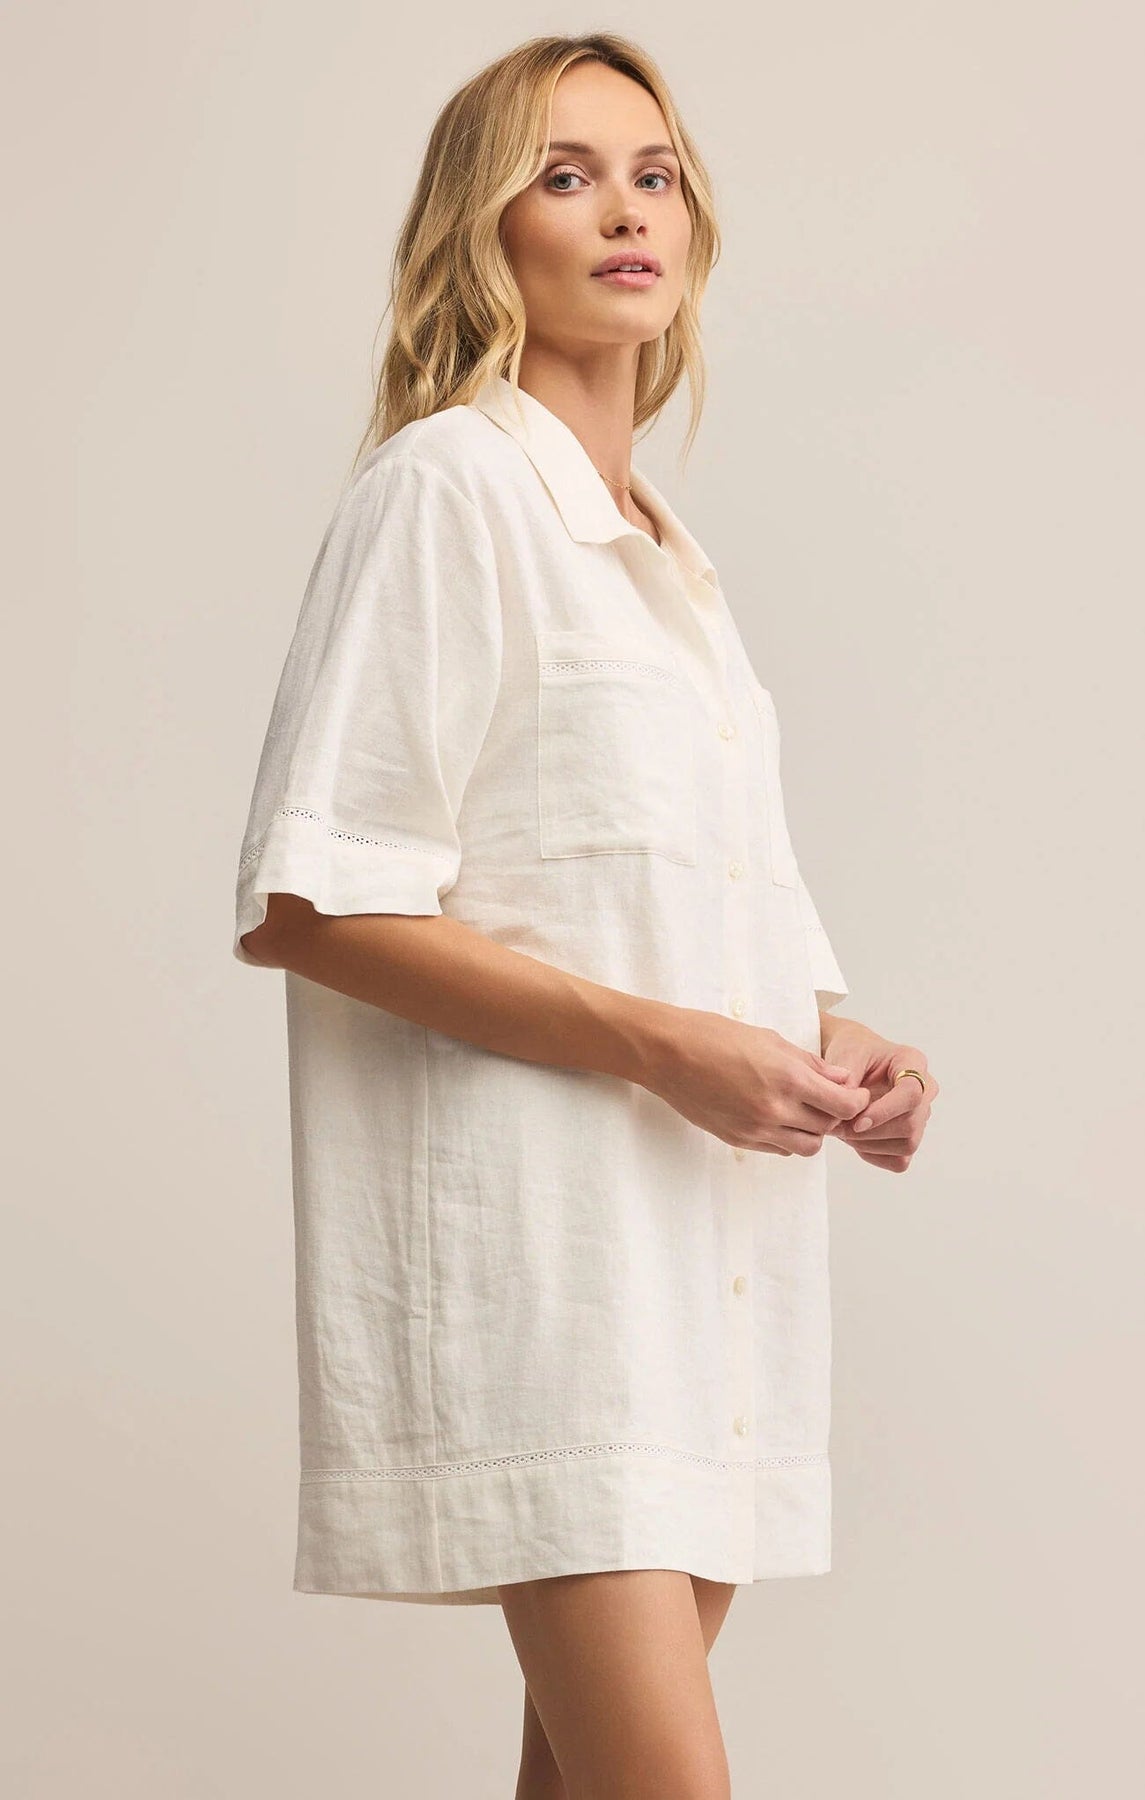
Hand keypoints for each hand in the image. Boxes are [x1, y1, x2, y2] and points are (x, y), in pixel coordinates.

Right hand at [639, 1006, 870, 1155]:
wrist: (667, 1054)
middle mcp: (774, 1109)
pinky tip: (777, 1116)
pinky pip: (778, 1149)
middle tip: (828, 1098)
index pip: (843, 1106)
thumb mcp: (770, 1039)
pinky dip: (787, 1137)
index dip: (855, 1101)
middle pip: (827, 1128)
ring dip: (812, 1131)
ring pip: (806, 1147)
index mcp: (787, 1078)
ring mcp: (755, 1129)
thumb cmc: (714, 1036)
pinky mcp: (738, 1140)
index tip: (853, 1092)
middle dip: (834, 1114)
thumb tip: (842, 1079)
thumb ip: (810, 1063)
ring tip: (802, 1111)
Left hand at [818, 1018, 938, 1171]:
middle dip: (871, 1132)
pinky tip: (855, 1140)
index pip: (911, 1094)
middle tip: (837, 1127)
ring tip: (843, 1130)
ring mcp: (921, 1115)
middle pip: (911, 1124)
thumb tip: (846, 1108)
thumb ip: (845, 1078)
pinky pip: (899, 1160)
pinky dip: (874, 1155)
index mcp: (913, 1062)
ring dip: (870, 1144)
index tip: (857, 1121)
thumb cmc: (852, 1051)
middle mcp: (925, 1090)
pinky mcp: (911, 1136)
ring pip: (907, 1145)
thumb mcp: (845, 1054)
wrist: (852, 1061)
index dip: (885, 1112)